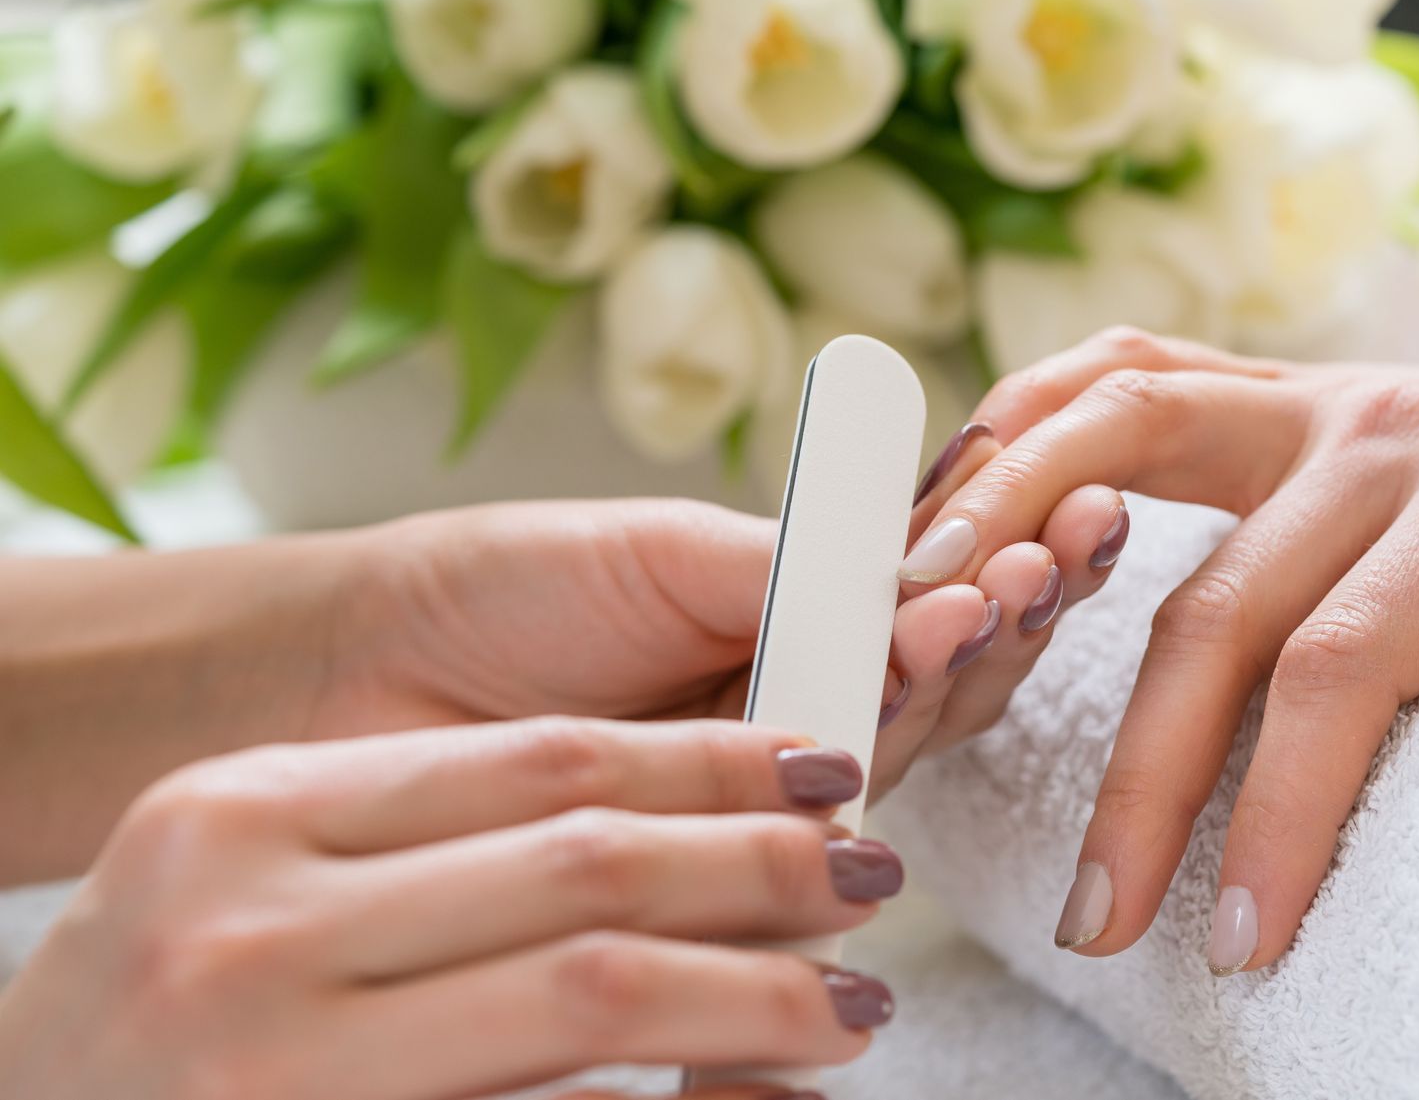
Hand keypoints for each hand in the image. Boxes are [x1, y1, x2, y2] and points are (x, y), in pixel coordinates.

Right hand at [0, 718, 900, 1097]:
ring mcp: (283, 1063)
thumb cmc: (145, 1013)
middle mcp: (255, 929)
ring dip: (756, 993)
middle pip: (587, 867)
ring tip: (852, 1001)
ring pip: (594, 990)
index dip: (708, 759)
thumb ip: (415, 832)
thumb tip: (645, 818)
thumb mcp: (236, 874)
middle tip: (868, 871)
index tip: (820, 763)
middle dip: (760, 866)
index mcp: (249, 814)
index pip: (539, 763)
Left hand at [314, 494, 1129, 800]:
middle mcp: (790, 705)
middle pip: (942, 672)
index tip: (1078, 501)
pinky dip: (878, 740)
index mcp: (787, 613)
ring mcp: (755, 785)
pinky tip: (923, 669)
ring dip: (967, 662)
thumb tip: (931, 578)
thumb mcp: (662, 547)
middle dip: (1014, 606)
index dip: (1006, 552)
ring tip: (1009, 587)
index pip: (929, 593)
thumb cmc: (497, 586)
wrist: (353, 675)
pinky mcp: (713, 858)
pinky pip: (818, 811)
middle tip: (1073, 541)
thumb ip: (796, 569)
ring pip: (902, 738)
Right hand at [904, 327, 1418, 973]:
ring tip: (929, 662)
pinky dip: (1022, 430)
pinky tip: (955, 512)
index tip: (1241, 937)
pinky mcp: (1253, 391)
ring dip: (1010, 539)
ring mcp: (1298, 397)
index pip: (1345, 658)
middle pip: (1210, 602)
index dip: (1278, 803)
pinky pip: (1113, 379)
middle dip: (1143, 773)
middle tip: (1098, 916)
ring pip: (1111, 437)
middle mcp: (1368, 429)